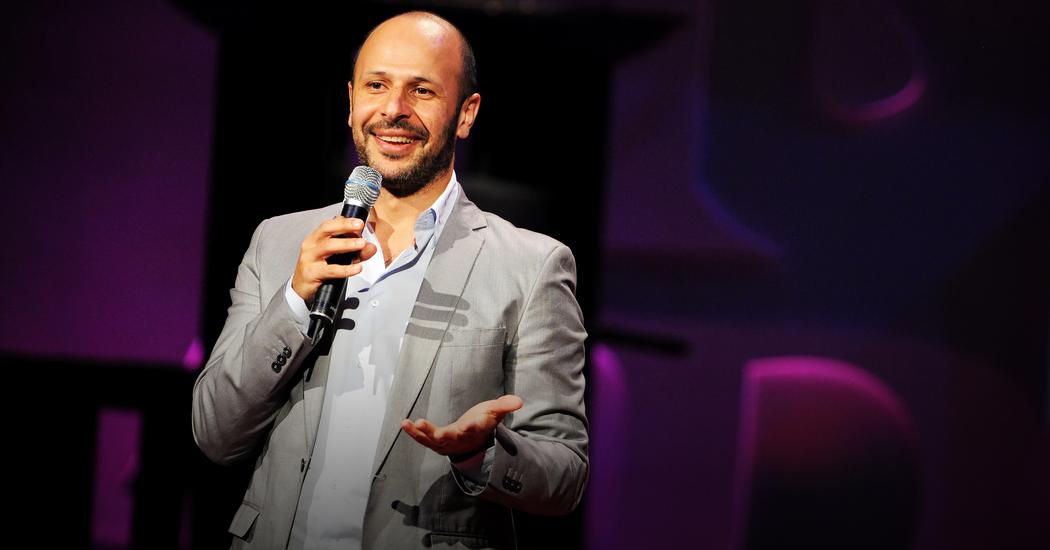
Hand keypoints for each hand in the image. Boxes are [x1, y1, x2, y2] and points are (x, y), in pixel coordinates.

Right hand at [291, 217, 377, 301]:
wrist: (302, 288)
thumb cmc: (319, 269)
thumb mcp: (338, 258)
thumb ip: (355, 252)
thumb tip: (372, 247)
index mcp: (316, 238)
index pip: (329, 224)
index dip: (344, 222)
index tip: (359, 222)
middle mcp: (311, 245)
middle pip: (327, 229)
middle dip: (344, 226)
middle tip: (359, 226)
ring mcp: (309, 259)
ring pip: (328, 247)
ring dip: (347, 244)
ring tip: (362, 244)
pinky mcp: (312, 273)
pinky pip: (331, 270)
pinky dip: (346, 268)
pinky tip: (357, 268)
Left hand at [401, 395, 523, 456]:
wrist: (473, 441)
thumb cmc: (482, 421)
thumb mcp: (495, 411)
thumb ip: (505, 405)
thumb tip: (519, 401)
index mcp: (476, 429)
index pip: (478, 427)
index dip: (477, 425)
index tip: (477, 422)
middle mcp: (461, 438)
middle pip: (452, 438)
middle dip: (443, 435)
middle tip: (434, 432)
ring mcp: (447, 442)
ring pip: (435, 440)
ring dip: (424, 434)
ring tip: (415, 424)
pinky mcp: (436, 442)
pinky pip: (423, 438)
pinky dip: (414, 432)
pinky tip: (405, 423)